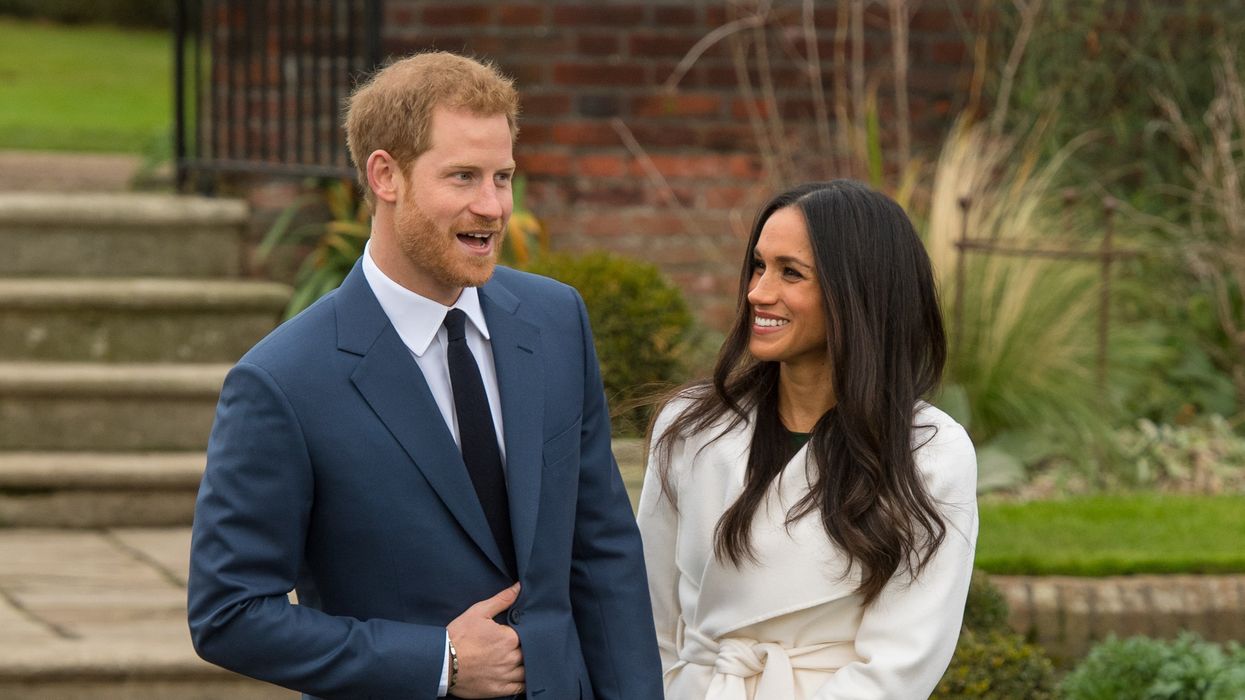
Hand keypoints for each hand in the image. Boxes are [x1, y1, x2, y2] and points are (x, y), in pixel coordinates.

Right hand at [447, 582, 523, 697]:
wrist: (440, 662)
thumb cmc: (458, 636)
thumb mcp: (478, 612)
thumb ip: (502, 599)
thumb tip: (519, 587)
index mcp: (509, 638)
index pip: (529, 634)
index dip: (528, 632)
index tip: (522, 631)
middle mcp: (510, 658)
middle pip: (530, 653)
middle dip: (529, 648)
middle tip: (523, 644)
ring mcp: (505, 676)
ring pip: (528, 671)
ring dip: (529, 665)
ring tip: (525, 660)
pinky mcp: (498, 690)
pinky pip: (520, 688)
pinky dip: (525, 683)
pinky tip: (524, 677)